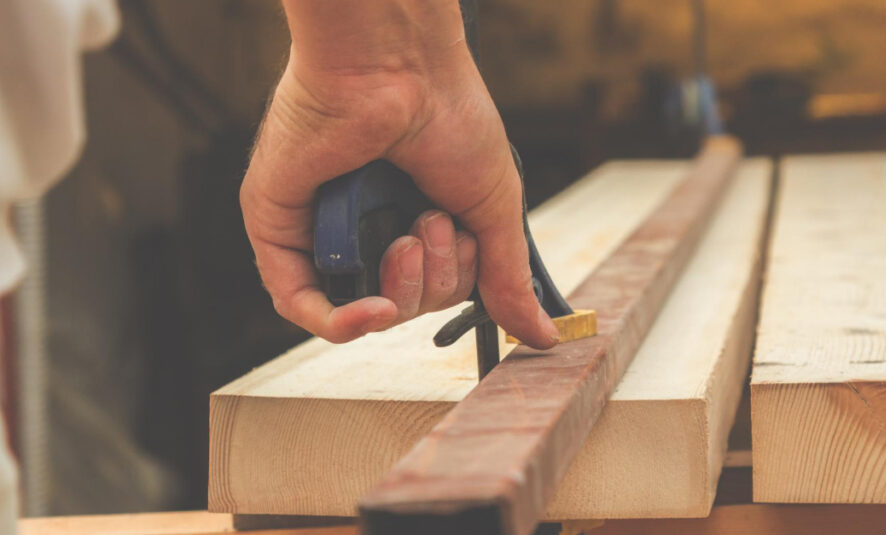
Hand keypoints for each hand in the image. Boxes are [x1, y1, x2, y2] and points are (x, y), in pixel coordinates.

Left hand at [239, 0, 559, 346]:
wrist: (398, 68)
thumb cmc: (450, 116)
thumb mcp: (493, 207)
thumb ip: (507, 277)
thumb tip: (542, 337)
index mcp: (413, 217)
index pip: (434, 289)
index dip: (456, 279)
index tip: (464, 231)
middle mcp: (368, 228)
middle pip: (403, 303)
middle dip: (433, 279)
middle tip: (432, 221)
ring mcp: (323, 230)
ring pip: (359, 308)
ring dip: (402, 288)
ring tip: (410, 231)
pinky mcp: (280, 228)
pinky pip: (301, 303)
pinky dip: (341, 322)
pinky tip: (377, 312)